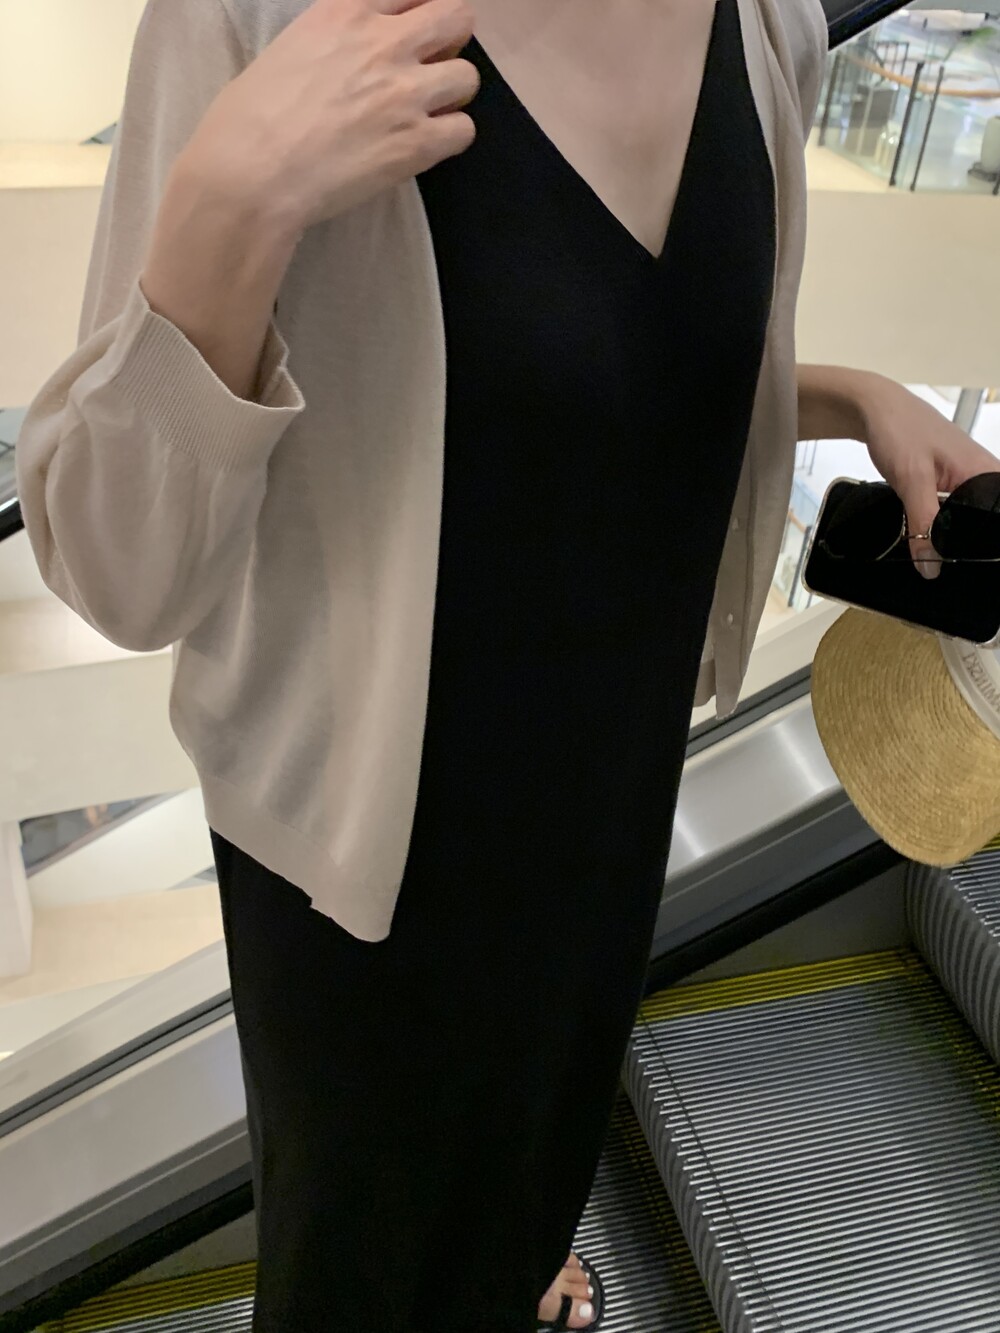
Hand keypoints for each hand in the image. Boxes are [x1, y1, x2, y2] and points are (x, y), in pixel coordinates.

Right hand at [185, 0, 478, 234]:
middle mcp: (384, 43)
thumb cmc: (249, 118)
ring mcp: (405, 93)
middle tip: (430, 69)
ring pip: (467, 77)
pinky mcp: (416, 143)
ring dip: (452, 95)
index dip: (419, 12)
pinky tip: (422, 146)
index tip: (413, 34)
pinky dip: (449, 138)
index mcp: (346, 11)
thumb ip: (336, 42)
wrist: (252, 172)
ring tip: (425, 115)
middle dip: (450, 41)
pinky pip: (464, 130)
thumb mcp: (292, 47)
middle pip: (456, 17)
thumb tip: (351, 61)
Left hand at [859, 379, 998, 578]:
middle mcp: (983, 475)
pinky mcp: (951, 480)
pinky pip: (954, 509)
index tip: (962, 560)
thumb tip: (932, 565)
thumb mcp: (911, 481)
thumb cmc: (900, 430)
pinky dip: (939, 521)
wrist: (876, 408)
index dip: (983, 545)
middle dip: (964, 542)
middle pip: (984, 522)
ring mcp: (968, 477)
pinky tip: (926, 530)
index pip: (995, 520)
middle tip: (937, 558)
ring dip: (949, 532)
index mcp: (986, 472)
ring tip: (929, 543)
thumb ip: (924, 524)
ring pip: (967, 518)